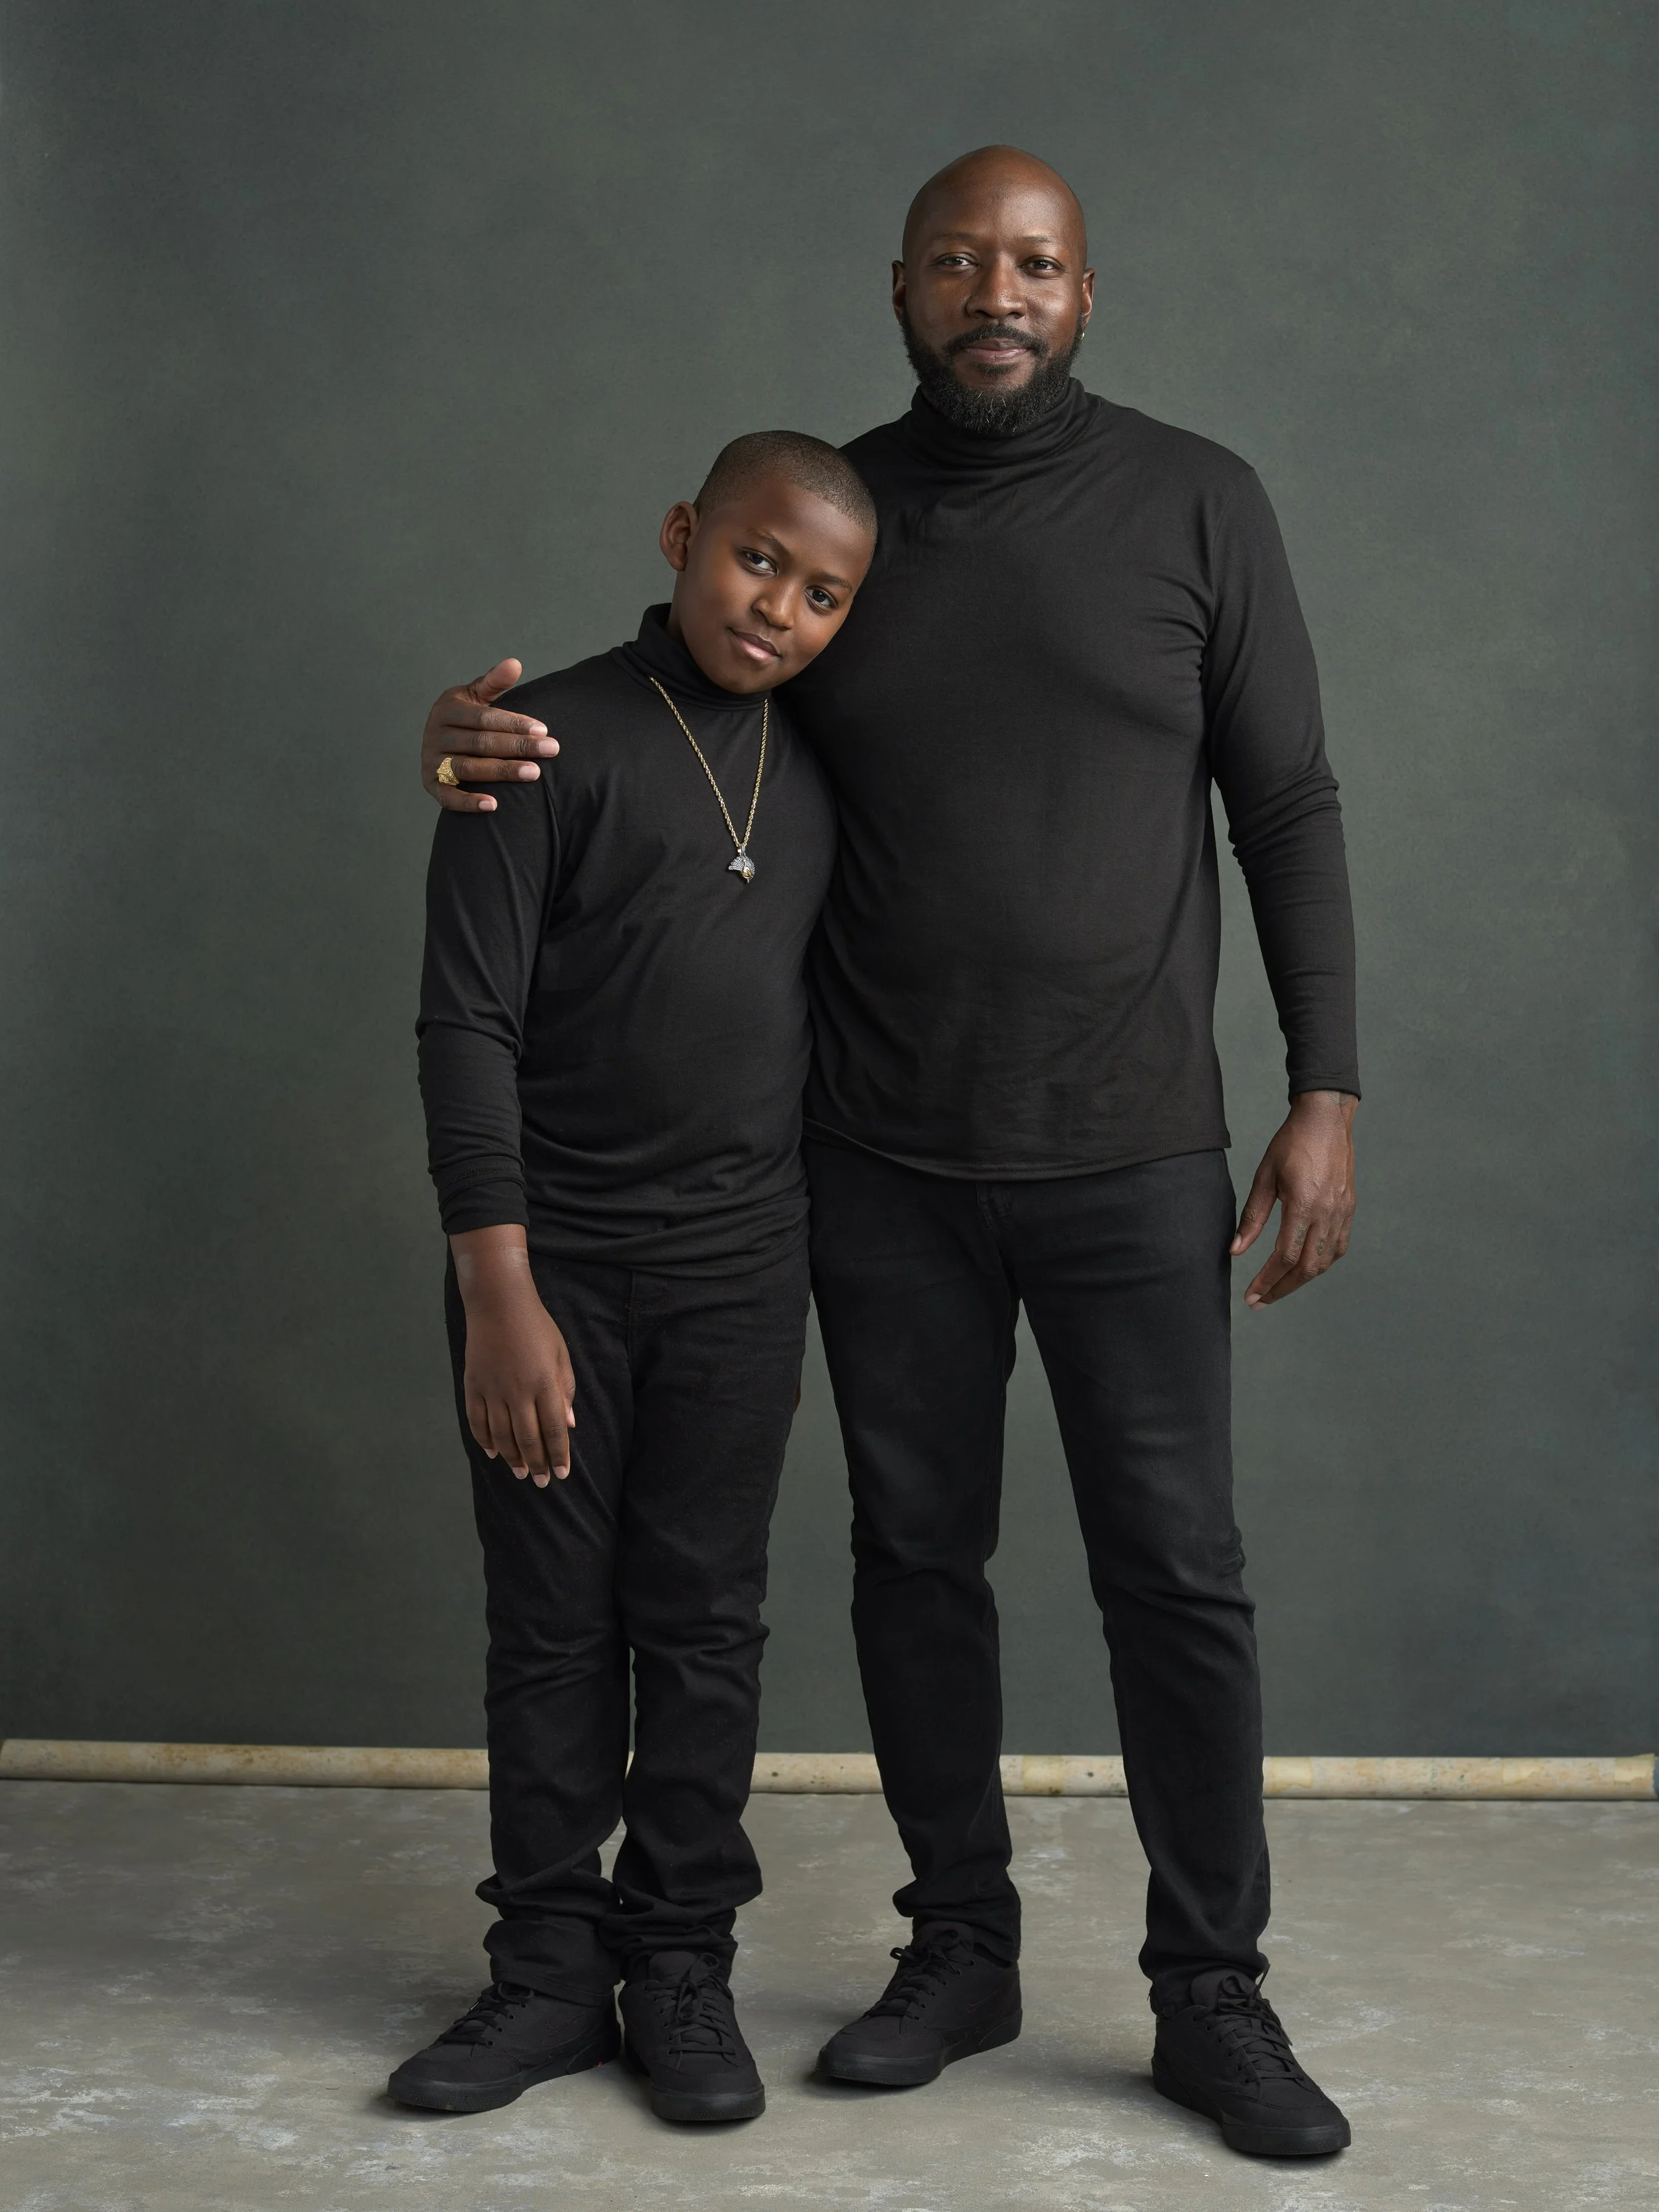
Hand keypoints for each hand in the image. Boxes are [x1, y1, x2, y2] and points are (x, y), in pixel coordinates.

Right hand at [422, 661, 559, 813]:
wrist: (441, 742)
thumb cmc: (467, 718)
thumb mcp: (476, 697)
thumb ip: (494, 683)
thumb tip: (515, 663)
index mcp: (447, 708)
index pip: (484, 718)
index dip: (514, 723)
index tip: (544, 730)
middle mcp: (434, 734)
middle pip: (480, 743)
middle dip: (518, 746)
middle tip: (551, 750)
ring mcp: (431, 761)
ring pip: (468, 768)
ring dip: (502, 771)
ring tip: (535, 772)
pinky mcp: (431, 785)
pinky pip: (449, 797)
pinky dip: (469, 802)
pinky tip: (494, 806)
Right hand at [451, 1229, 575, 1484]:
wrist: (498, 1303)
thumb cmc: (537, 1328)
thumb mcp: (561, 1355)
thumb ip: (565, 1391)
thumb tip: (569, 1425)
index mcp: (544, 1383)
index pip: (554, 1430)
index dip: (559, 1455)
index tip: (562, 1474)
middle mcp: (518, 1391)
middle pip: (528, 1439)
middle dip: (537, 1464)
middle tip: (542, 1482)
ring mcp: (492, 1389)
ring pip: (502, 1435)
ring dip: (512, 1458)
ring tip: (521, 1474)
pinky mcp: (473, 1385)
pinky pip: (477, 1421)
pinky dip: (485, 1440)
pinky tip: (494, 1453)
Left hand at [1231, 1091, 1356, 1308]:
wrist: (1326, 1119)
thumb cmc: (1291, 1142)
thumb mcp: (1265, 1176)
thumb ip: (1252, 1217)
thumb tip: (1236, 1250)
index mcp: (1303, 1204)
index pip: (1284, 1257)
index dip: (1266, 1281)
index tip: (1251, 1296)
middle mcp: (1327, 1213)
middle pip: (1307, 1267)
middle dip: (1282, 1288)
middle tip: (1261, 1302)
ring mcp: (1342, 1212)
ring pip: (1325, 1261)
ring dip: (1302, 1279)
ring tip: (1279, 1287)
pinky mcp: (1349, 1208)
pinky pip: (1338, 1247)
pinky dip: (1322, 1263)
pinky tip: (1306, 1266)